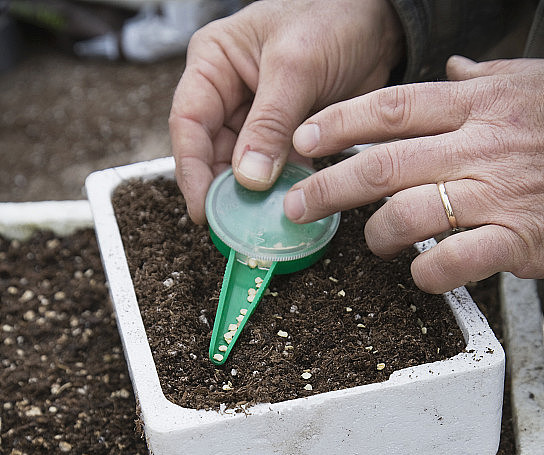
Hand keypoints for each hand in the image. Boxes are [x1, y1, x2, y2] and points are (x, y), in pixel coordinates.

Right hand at [169, 0, 403, 222]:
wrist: (381, 20)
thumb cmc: (333, 16)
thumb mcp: (296, 67)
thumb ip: (270, 123)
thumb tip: (248, 179)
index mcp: (214, 63)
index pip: (189, 123)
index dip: (192, 169)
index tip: (202, 208)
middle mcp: (228, 92)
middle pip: (211, 151)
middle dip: (221, 189)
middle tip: (230, 225)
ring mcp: (256, 117)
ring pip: (242, 167)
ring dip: (250, 196)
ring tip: (256, 223)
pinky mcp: (285, 135)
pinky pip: (274, 170)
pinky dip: (278, 190)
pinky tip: (285, 208)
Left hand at [284, 57, 543, 291]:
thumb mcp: (528, 88)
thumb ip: (482, 79)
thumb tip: (447, 66)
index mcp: (478, 105)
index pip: (393, 108)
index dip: (340, 123)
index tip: (303, 139)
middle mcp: (481, 146)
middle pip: (384, 164)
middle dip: (329, 186)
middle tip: (298, 205)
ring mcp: (498, 194)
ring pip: (410, 213)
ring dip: (377, 233)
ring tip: (372, 240)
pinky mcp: (517, 239)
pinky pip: (455, 261)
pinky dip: (426, 271)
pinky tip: (420, 271)